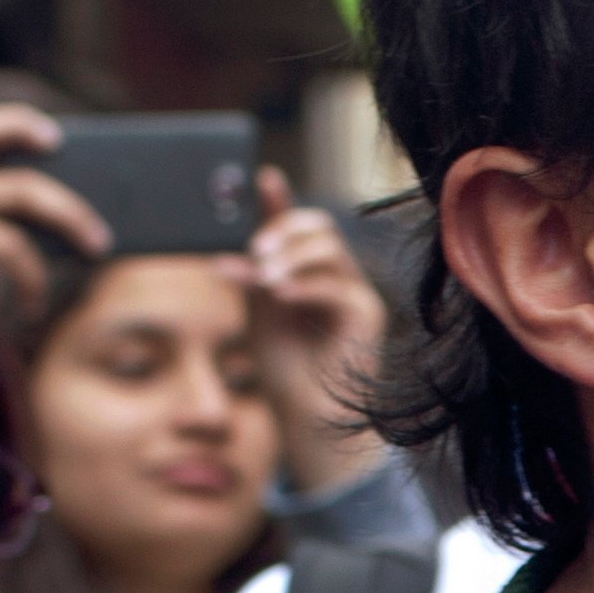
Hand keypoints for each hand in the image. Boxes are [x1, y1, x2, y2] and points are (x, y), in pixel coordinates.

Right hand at [0, 104, 106, 318]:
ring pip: (12, 245)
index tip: (56, 137)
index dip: (16, 124)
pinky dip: (3, 301)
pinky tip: (2, 312)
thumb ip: (16, 220)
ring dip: (35, 279)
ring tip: (36, 304)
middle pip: (23, 189)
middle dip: (70, 214)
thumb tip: (88, 230)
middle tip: (102, 242)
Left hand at [236, 167, 391, 499]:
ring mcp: (354, 292)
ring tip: (265, 282)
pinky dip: (304, 285)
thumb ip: (250, 281)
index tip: (263, 177)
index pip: (297, 226)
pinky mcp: (366, 313)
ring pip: (329, 248)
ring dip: (292, 256)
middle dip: (285, 230)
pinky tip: (281, 295)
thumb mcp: (257, 315)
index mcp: (309, 272)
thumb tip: (227, 254)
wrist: (307, 415)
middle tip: (255, 251)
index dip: (281, 201)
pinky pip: (336, 284)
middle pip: (319, 226)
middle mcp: (335, 276)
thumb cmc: (285, 369)